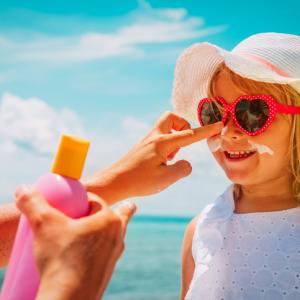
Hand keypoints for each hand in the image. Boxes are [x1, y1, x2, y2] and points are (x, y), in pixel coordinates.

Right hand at [15, 186, 135, 299]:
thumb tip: (23, 189)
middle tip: (116, 207)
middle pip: (113, 217)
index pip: (95, 201)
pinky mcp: (106, 272)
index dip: (82, 198)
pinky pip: (106, 254)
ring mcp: (114, 256)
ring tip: (110, 227)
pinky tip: (93, 253)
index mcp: (110, 220)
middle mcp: (117, 237)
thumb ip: (33, 204)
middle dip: (114, 210)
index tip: (70, 202)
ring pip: (112, 236)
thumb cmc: (61, 260)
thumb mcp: (44, 225)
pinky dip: (101, 249)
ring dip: (108, 230)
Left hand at [84, 112, 222, 203]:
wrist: (114, 182)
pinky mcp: (143, 146)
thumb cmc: (138, 181)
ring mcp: (147, 141)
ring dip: (175, 137)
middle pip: (172, 117)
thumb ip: (182, 169)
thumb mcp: (165, 178)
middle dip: (183, 126)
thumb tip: (187, 163)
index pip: (190, 134)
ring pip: (165, 127)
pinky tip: (162, 161)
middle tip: (184, 144)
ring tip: (171, 158)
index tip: (219, 124)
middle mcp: (154, 137)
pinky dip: (167, 144)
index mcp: (162, 142)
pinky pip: (159, 137)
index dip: (206, 130)